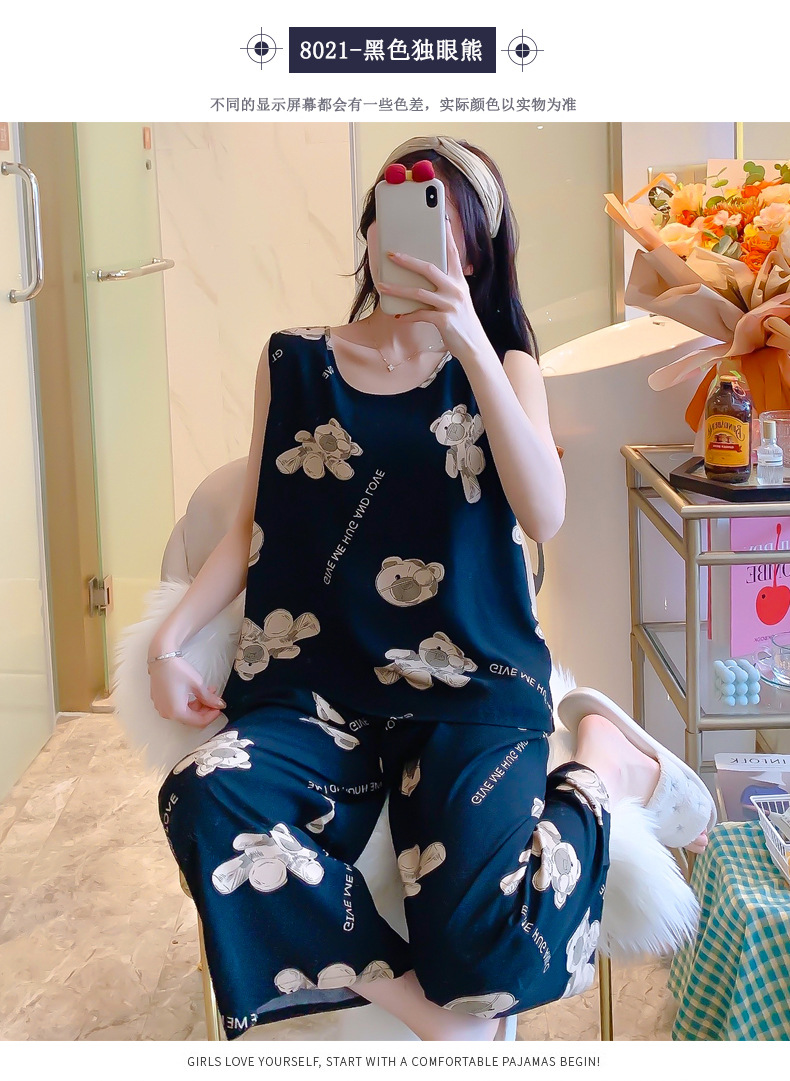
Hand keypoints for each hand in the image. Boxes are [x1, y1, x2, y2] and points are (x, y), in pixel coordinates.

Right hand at [149, 656, 226, 727]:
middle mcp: (167, 713)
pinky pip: (176, 706)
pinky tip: (195, 692)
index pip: (199, 722)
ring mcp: (162, 707)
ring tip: (208, 691)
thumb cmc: (177, 670)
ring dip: (198, 704)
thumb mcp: (197, 685)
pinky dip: (188, 702)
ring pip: (185, 712)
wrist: (162, 657)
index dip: (212, 716)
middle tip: (215, 699)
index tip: (219, 708)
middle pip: (191, 718)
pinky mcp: (160, 701)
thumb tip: (219, 705)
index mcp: (176, 712)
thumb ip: (209, 698)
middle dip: (205, 709)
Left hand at [378, 217, 488, 363]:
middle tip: (391, 254)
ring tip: (382, 286)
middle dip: (408, 261)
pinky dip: (407, 315)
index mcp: (459, 280)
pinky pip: (420, 315)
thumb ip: (444, 285)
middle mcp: (456, 289)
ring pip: (419, 293)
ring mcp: (450, 305)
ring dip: (398, 289)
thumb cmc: (461, 320)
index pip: (452, 253)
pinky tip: (397, 315)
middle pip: (429, 269)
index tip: (441, 218)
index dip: (446, 235)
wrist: (473, 345)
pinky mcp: (444, 321)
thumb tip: (420, 275)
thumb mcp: (457, 298)